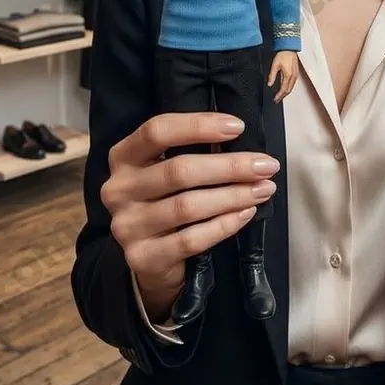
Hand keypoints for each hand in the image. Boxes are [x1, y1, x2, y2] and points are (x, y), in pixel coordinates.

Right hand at [101, 112, 279, 320]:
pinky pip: (190, 240)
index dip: (198, 125)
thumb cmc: (166, 199)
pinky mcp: (142, 257)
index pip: (157, 131)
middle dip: (230, 166)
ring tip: (264, 189)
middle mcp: (118, 189)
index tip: (238, 127)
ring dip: (233, 196)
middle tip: (267, 166)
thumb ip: (192, 150)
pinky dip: (223, 225)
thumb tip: (239, 134)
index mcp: (123, 156)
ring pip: (188, 206)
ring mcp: (126, 225)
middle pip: (179, 171)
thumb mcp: (167, 168)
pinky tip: (245, 214)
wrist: (149, 258)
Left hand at [268, 50, 297, 103]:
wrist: (289, 49)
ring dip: (286, 93)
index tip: (275, 99)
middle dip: (282, 96)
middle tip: (277, 100)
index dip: (279, 96)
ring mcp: (295, 75)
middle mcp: (293, 76)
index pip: (283, 89)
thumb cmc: (283, 55)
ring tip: (280, 96)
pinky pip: (293, 84)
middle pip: (288, 90)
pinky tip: (285, 88)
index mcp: (288, 75)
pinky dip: (289, 88)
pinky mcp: (296, 73)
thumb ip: (272, 76)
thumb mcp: (275, 65)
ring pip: (291, 88)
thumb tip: (270, 84)